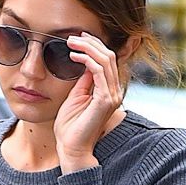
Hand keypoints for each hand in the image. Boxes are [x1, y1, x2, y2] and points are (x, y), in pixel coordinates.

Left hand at [53, 31, 122, 162]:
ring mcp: (112, 96)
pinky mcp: (105, 100)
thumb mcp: (76, 96)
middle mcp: (115, 92)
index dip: (94, 46)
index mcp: (109, 91)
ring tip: (70, 42)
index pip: (108, 61)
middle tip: (73, 36)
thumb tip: (84, 60)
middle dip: (91, 43)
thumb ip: (83, 80)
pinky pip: (98, 71)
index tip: (78, 38)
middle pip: (109, 56)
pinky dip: (86, 59)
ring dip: (87, 47)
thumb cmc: (70, 126)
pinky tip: (74, 56)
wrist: (71, 148)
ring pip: (106, 60)